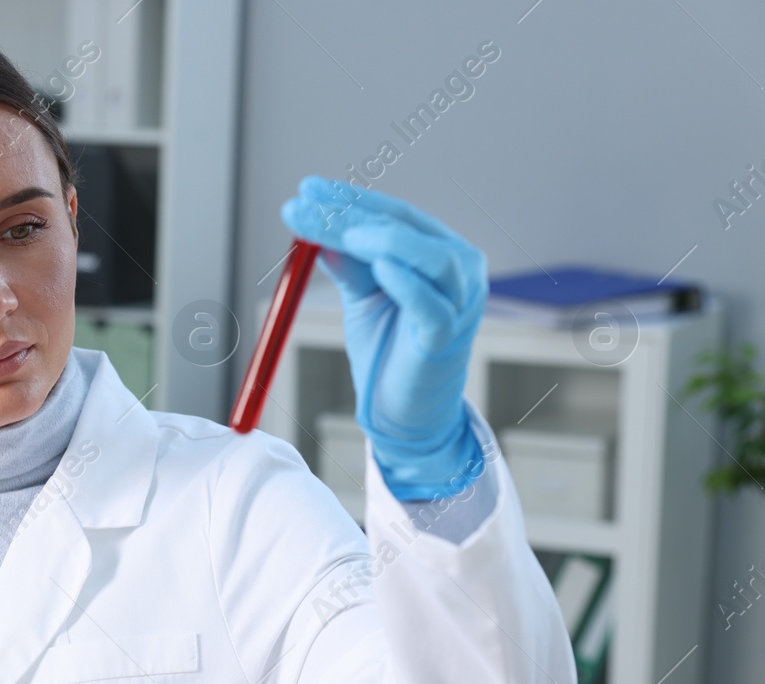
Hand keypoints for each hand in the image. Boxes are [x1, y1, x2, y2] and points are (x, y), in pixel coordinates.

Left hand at [280, 175, 487, 499]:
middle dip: (351, 214)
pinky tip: (382, 267)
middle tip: (305, 205)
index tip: (306, 189)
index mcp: (437, 252)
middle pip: (405, 228)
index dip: (350, 199)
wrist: (403, 413)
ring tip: (347, 232)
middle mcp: (459, 270)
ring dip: (386, 239)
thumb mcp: (362, 297)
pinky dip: (408, 282)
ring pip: (430, 258)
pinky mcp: (446, 336)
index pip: (394, 214)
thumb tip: (312, 227)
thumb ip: (347, 263)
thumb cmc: (388, 351)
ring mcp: (459, 302)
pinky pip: (431, 304)